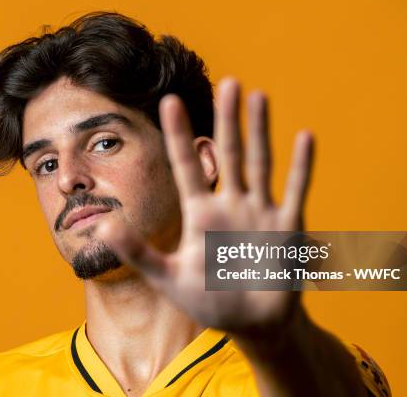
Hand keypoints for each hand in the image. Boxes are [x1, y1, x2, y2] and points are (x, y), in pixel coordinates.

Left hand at [97, 77, 314, 334]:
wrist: (252, 324)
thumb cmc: (209, 301)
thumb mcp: (168, 277)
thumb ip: (138, 252)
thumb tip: (102, 227)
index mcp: (200, 213)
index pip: (186, 166)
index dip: (178, 135)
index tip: (169, 102)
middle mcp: (231, 204)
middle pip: (229, 153)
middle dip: (228, 120)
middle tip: (228, 82)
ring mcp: (260, 212)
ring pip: (260, 163)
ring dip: (260, 131)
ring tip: (258, 96)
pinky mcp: (287, 227)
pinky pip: (296, 190)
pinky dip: (301, 166)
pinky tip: (304, 136)